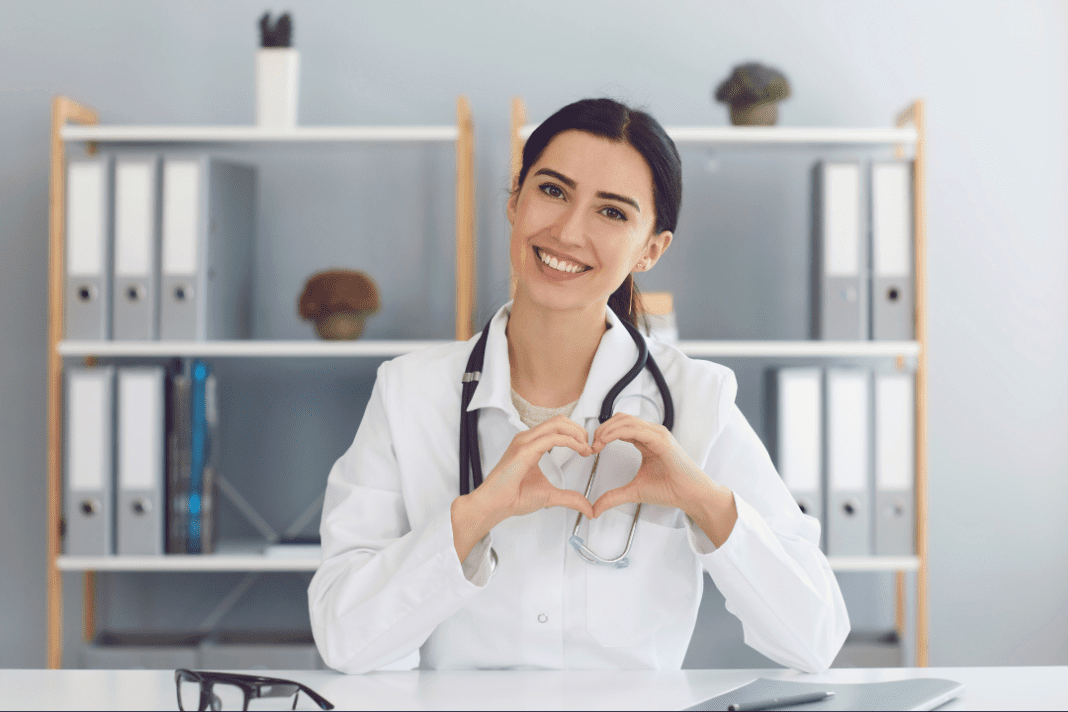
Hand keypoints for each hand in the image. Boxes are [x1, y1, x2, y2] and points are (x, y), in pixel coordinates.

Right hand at [452, 415, 593, 560]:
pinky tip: (579, 450)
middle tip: (590, 446)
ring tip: (586, 448)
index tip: (588, 449)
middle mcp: (527, 439)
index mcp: (531, 444)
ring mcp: (524, 442)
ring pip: (557, 424)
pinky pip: (552, 438)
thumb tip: (588, 509)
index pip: (557, 427)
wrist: (494, 505)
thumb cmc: (513, 497)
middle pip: (559, 420)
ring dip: (577, 434)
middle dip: (579, 430)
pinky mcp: (524, 450)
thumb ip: (570, 499)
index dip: (576, 434)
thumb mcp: (549, 496)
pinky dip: (570, 441)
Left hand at [589, 413, 737, 546]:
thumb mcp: (635, 491)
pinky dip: (617, 432)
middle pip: (620, 419)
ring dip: (606, 429)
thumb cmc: (671, 490)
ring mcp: (658, 434)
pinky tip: (606, 441)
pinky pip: (635, 429)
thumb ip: (614, 497)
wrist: (692, 496)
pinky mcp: (661, 440)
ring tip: (596, 443)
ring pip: (626, 420)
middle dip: (602, 429)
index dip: (603, 434)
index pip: (620, 426)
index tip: (592, 449)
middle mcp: (652, 433)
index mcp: (646, 440)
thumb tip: (595, 509)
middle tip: (591, 445)